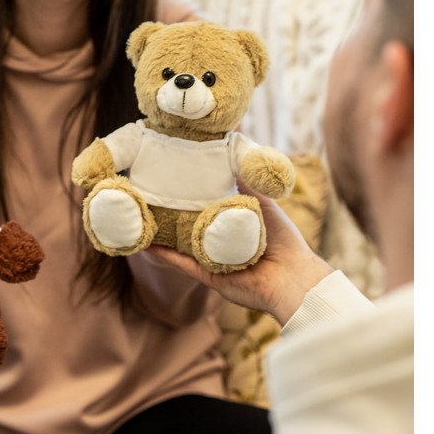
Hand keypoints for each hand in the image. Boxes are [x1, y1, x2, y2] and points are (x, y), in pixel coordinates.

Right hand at [147, 192, 333, 325]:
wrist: (291, 276)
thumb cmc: (283, 239)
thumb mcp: (264, 202)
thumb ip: (247, 184)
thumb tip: (232, 156)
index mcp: (232, 224)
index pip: (206, 207)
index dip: (190, 195)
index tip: (173, 180)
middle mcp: (219, 242)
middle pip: (188, 226)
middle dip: (171, 214)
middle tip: (150, 197)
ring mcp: (211, 259)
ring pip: (179, 245)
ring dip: (161, 234)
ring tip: (142, 218)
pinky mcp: (207, 275)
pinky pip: (181, 263)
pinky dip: (164, 255)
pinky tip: (147, 244)